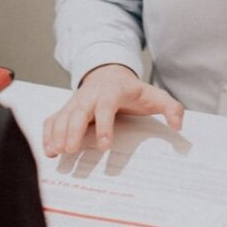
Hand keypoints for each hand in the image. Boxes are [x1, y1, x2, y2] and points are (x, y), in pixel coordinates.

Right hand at [43, 64, 183, 157]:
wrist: (109, 74)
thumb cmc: (133, 91)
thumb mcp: (155, 96)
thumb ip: (171, 108)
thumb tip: (178, 125)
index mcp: (112, 91)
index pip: (105, 106)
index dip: (104, 125)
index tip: (104, 145)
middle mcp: (90, 95)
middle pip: (78, 111)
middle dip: (72, 130)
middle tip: (70, 150)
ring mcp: (76, 101)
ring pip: (63, 115)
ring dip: (57, 133)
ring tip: (56, 152)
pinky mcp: (67, 109)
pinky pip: (53, 119)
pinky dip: (48, 133)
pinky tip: (48, 150)